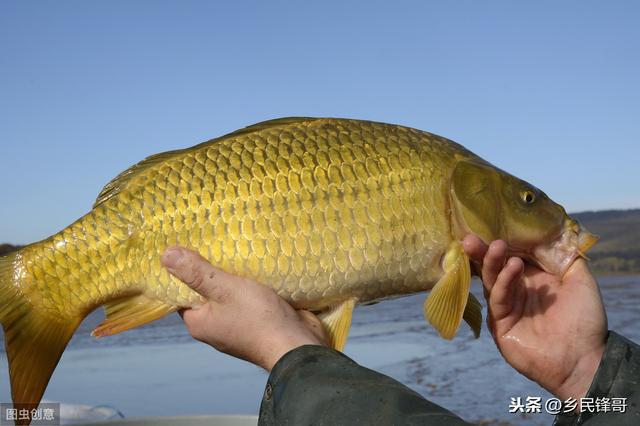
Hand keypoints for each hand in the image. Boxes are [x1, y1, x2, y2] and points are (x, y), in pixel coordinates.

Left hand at [162, 246, 327, 370]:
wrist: (297, 346)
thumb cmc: (258, 318)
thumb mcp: (224, 288)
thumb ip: (196, 272)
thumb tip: (166, 255)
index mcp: (200, 323)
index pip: (182, 294)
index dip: (183, 271)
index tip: (188, 247)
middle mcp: (216, 328)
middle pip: (207, 292)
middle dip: (213, 270)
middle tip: (214, 242)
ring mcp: (239, 327)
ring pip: (231, 295)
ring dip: (235, 277)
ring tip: (236, 249)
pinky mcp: (260, 323)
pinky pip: (250, 300)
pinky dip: (252, 285)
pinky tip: (257, 267)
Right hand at [463, 235, 607, 402]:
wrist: (583, 359)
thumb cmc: (585, 320)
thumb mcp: (580, 279)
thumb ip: (565, 256)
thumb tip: (551, 233)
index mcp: (532, 279)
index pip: (510, 256)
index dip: (502, 242)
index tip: (492, 226)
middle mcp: (516, 290)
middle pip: (493, 267)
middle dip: (483, 251)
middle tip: (473, 238)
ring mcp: (506, 307)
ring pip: (491, 280)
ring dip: (492, 262)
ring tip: (496, 246)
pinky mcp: (499, 323)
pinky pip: (497, 298)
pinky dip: (503, 282)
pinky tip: (513, 268)